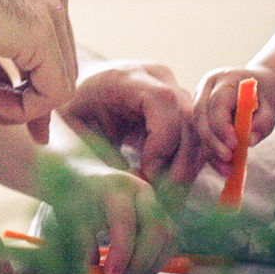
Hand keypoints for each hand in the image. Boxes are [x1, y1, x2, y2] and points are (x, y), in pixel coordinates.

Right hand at [0, 0, 74, 133]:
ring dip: (20, 108)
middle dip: (23, 102)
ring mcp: (52, 11)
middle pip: (57, 66)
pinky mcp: (42, 33)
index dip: (26, 86)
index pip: (49, 49)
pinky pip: (53, 91)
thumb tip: (2, 102)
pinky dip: (23, 109)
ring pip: (59, 83)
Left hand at [61, 60, 205, 184]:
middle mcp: (158, 78)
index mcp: (128, 78)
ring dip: (189, 167)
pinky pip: (199, 136)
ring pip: (199, 130)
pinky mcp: (185, 106)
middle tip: (165, 194)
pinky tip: (176, 186)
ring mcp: (175, 89)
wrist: (92, 85)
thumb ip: (94, 150)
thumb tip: (126, 185)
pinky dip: (191, 163)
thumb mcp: (75, 123)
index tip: (149, 171)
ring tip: (169, 196)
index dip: (163, 138)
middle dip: (180, 162)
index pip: (162, 100)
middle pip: (188, 118)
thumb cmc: (80, 105)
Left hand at [72, 163, 175, 273]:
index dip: (121, 253)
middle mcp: (140, 190)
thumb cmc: (75, 200)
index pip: (125, 222)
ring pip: (167, 236)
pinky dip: (157, 261)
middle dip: (141, 262)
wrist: (84, 177)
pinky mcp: (162, 213)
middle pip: (155, 228)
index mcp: (114, 186)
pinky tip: (137, 273)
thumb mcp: (71, 219)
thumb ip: (81, 245)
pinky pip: (170, 242)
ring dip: (151, 264)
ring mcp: (155, 200)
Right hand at [192, 65, 274, 169]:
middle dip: (213, 141)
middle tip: (228, 159)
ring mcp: (200, 98)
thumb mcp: (273, 106)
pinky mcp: (200, 112)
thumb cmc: (267, 94)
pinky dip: (212, 151)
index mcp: (225, 79)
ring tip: (228, 170)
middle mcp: (207, 87)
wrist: (261, 84)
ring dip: (211, 150)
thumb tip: (249, 142)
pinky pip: (202, 133)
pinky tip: (223, 166)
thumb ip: (264, 122)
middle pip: (201, 116)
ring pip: (198, 127)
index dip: (222, 127)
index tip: (235, 146)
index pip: (217, 104)